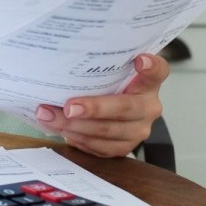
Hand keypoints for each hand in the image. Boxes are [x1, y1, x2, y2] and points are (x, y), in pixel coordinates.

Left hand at [33, 53, 169, 157]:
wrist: (107, 114)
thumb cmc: (104, 87)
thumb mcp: (106, 74)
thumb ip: (99, 67)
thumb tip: (60, 58)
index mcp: (147, 83)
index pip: (157, 72)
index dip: (151, 66)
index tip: (140, 60)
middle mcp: (148, 107)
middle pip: (125, 108)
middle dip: (94, 108)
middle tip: (69, 107)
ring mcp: (138, 130)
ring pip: (107, 131)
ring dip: (74, 125)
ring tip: (48, 115)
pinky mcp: (124, 148)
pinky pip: (99, 147)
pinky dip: (76, 137)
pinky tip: (58, 128)